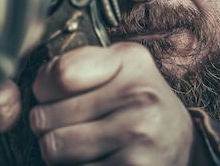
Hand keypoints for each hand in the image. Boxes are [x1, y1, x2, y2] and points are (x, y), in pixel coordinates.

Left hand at [29, 42, 196, 164]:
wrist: (182, 144)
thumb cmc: (141, 102)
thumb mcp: (120, 67)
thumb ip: (76, 64)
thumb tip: (37, 84)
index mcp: (131, 62)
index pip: (58, 74)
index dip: (44, 88)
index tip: (52, 94)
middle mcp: (139, 96)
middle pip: (46, 116)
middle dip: (48, 124)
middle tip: (68, 124)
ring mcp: (138, 136)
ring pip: (53, 148)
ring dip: (57, 150)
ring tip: (79, 143)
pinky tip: (94, 159)